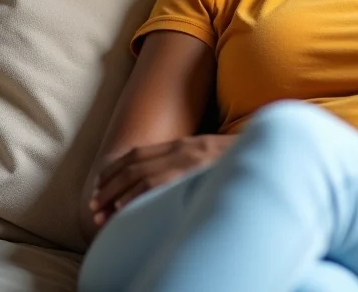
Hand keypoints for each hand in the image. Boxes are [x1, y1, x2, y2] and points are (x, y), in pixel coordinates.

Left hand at [89, 135, 232, 228]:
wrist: (264, 150)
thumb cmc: (239, 160)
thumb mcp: (210, 158)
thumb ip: (189, 164)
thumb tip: (169, 182)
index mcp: (184, 144)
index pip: (138, 153)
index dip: (114, 169)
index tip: (99, 186)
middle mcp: (182, 148)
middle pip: (133, 163)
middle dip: (108, 184)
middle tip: (92, 205)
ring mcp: (188, 159)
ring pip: (139, 173)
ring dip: (114, 193)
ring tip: (99, 213)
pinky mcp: (193, 171)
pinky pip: (156, 183)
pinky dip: (135, 194)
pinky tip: (122, 208)